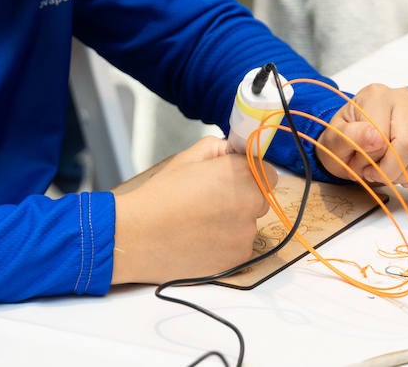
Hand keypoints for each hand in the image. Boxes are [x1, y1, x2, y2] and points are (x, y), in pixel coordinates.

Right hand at [111, 137, 270, 284]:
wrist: (139, 236)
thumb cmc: (161, 195)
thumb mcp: (187, 159)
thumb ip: (217, 148)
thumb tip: (231, 151)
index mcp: (241, 174)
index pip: (268, 172)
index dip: (250, 175)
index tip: (231, 180)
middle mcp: (250, 203)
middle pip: (260, 199)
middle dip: (242, 198)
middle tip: (211, 202)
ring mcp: (246, 234)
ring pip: (249, 225)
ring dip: (233, 223)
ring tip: (201, 224)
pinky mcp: (238, 259)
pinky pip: (240, 247)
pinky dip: (226, 245)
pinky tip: (201, 240)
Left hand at [315, 84, 407, 186]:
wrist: (349, 142)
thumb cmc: (343, 139)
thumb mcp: (334, 140)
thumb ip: (350, 137)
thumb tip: (375, 138)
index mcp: (377, 96)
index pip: (386, 136)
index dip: (374, 162)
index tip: (362, 167)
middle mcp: (403, 99)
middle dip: (393, 171)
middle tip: (375, 175)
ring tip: (389, 174)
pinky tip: (407, 177)